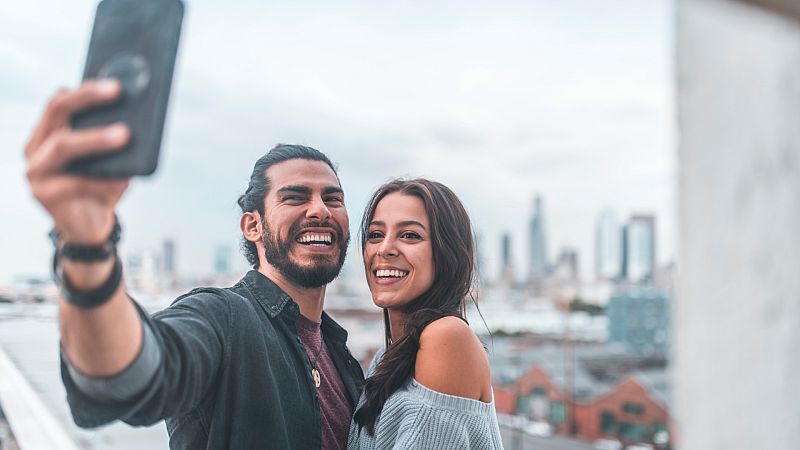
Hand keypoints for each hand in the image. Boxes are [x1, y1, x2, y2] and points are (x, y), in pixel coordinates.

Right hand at [25, 80, 130, 244]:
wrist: (90, 228)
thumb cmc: (100, 187)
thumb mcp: (109, 160)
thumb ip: (114, 137)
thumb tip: (140, 116)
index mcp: (48, 133)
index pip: (60, 101)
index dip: (84, 89)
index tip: (113, 82)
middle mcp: (36, 148)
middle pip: (56, 112)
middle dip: (87, 98)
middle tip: (117, 91)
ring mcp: (37, 171)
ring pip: (63, 145)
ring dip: (96, 138)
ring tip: (124, 135)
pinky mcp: (45, 195)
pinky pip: (77, 182)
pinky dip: (104, 181)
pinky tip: (122, 181)